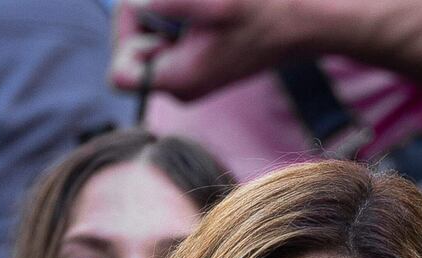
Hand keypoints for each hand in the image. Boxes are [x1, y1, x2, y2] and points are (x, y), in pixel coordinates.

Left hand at [110, 0, 313, 100]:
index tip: (146, 2)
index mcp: (179, 81)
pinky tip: (200, 5)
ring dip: (159, 10)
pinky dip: (172, 15)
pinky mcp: (196, 62)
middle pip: (130, 52)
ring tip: (194, 0)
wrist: (301, 23)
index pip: (119, 73)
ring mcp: (187, 75)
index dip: (123, 33)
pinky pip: (166, 38)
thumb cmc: (265, 10)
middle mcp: (179, 86)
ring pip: (147, 41)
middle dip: (142, 15)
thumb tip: (136, 2)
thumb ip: (170, 4)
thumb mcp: (217, 2)